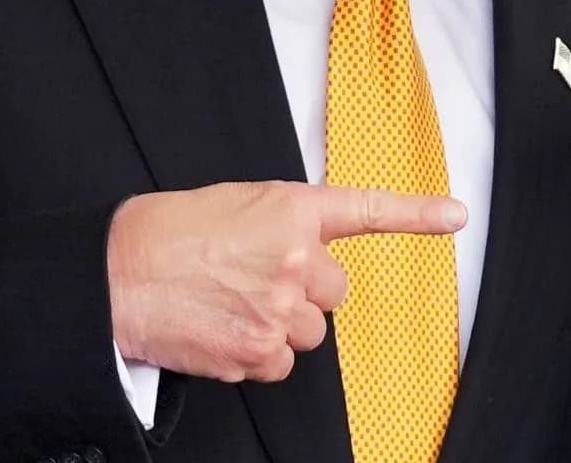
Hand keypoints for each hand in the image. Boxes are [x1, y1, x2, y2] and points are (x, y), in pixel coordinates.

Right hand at [106, 181, 465, 382]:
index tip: (455, 215)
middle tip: (254, 281)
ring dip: (278, 326)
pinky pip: (279, 364)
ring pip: (308, 333)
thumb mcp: (238, 206)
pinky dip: (255, 356)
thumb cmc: (168, 234)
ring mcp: (280, 308)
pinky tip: (222, 331)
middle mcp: (296, 258)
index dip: (418, 214)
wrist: (115, 274)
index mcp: (292, 210)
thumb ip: (287, 227)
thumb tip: (309, 255)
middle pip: (334, 292)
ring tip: (230, 304)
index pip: (367, 210)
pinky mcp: (259, 350)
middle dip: (303, 293)